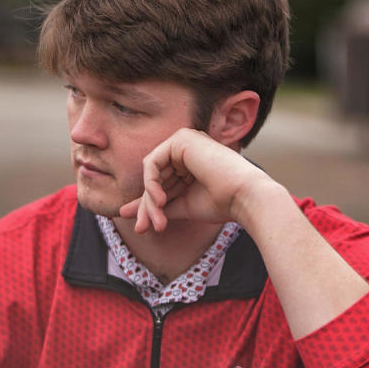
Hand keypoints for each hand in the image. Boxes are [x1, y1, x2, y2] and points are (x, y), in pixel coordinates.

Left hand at [118, 127, 272, 233]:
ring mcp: (183, 141)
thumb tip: (123, 213)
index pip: (160, 183)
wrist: (244, 197)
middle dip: (147, 205)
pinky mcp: (181, 139)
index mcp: (189, 162)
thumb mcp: (182, 206)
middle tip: (144, 228)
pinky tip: (160, 200)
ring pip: (151, 172)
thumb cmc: (222, 203)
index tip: (143, 227)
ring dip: (149, 199)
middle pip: (153, 178)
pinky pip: (152, 163)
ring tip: (158, 219)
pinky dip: (151, 184)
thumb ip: (156, 206)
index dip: (150, 206)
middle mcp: (185, 148)